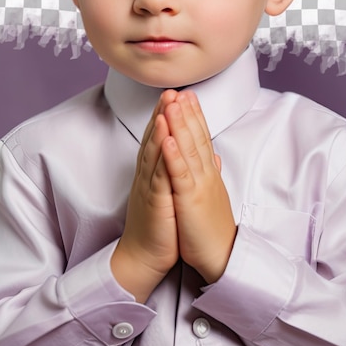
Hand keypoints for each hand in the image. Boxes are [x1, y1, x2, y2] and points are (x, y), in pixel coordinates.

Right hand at [111, 90, 178, 301]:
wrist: (144, 256)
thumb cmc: (160, 226)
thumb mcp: (171, 194)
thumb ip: (178, 173)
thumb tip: (200, 159)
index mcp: (156, 173)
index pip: (162, 139)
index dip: (168, 117)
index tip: (178, 96)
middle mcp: (149, 174)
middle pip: (156, 138)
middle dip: (164, 113)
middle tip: (171, 89)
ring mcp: (150, 185)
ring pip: (155, 150)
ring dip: (161, 124)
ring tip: (167, 103)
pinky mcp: (154, 199)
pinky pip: (158, 173)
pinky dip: (161, 153)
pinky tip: (165, 136)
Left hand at [161, 91, 235, 283]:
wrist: (221, 256)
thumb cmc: (213, 228)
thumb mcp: (214, 196)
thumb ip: (212, 173)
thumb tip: (215, 156)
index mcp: (208, 173)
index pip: (202, 138)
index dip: (195, 116)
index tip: (189, 97)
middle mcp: (206, 174)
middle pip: (196, 137)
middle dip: (187, 112)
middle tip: (181, 90)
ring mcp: (199, 185)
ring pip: (188, 149)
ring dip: (179, 125)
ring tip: (172, 103)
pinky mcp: (191, 200)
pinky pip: (181, 174)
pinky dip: (174, 155)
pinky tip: (168, 138)